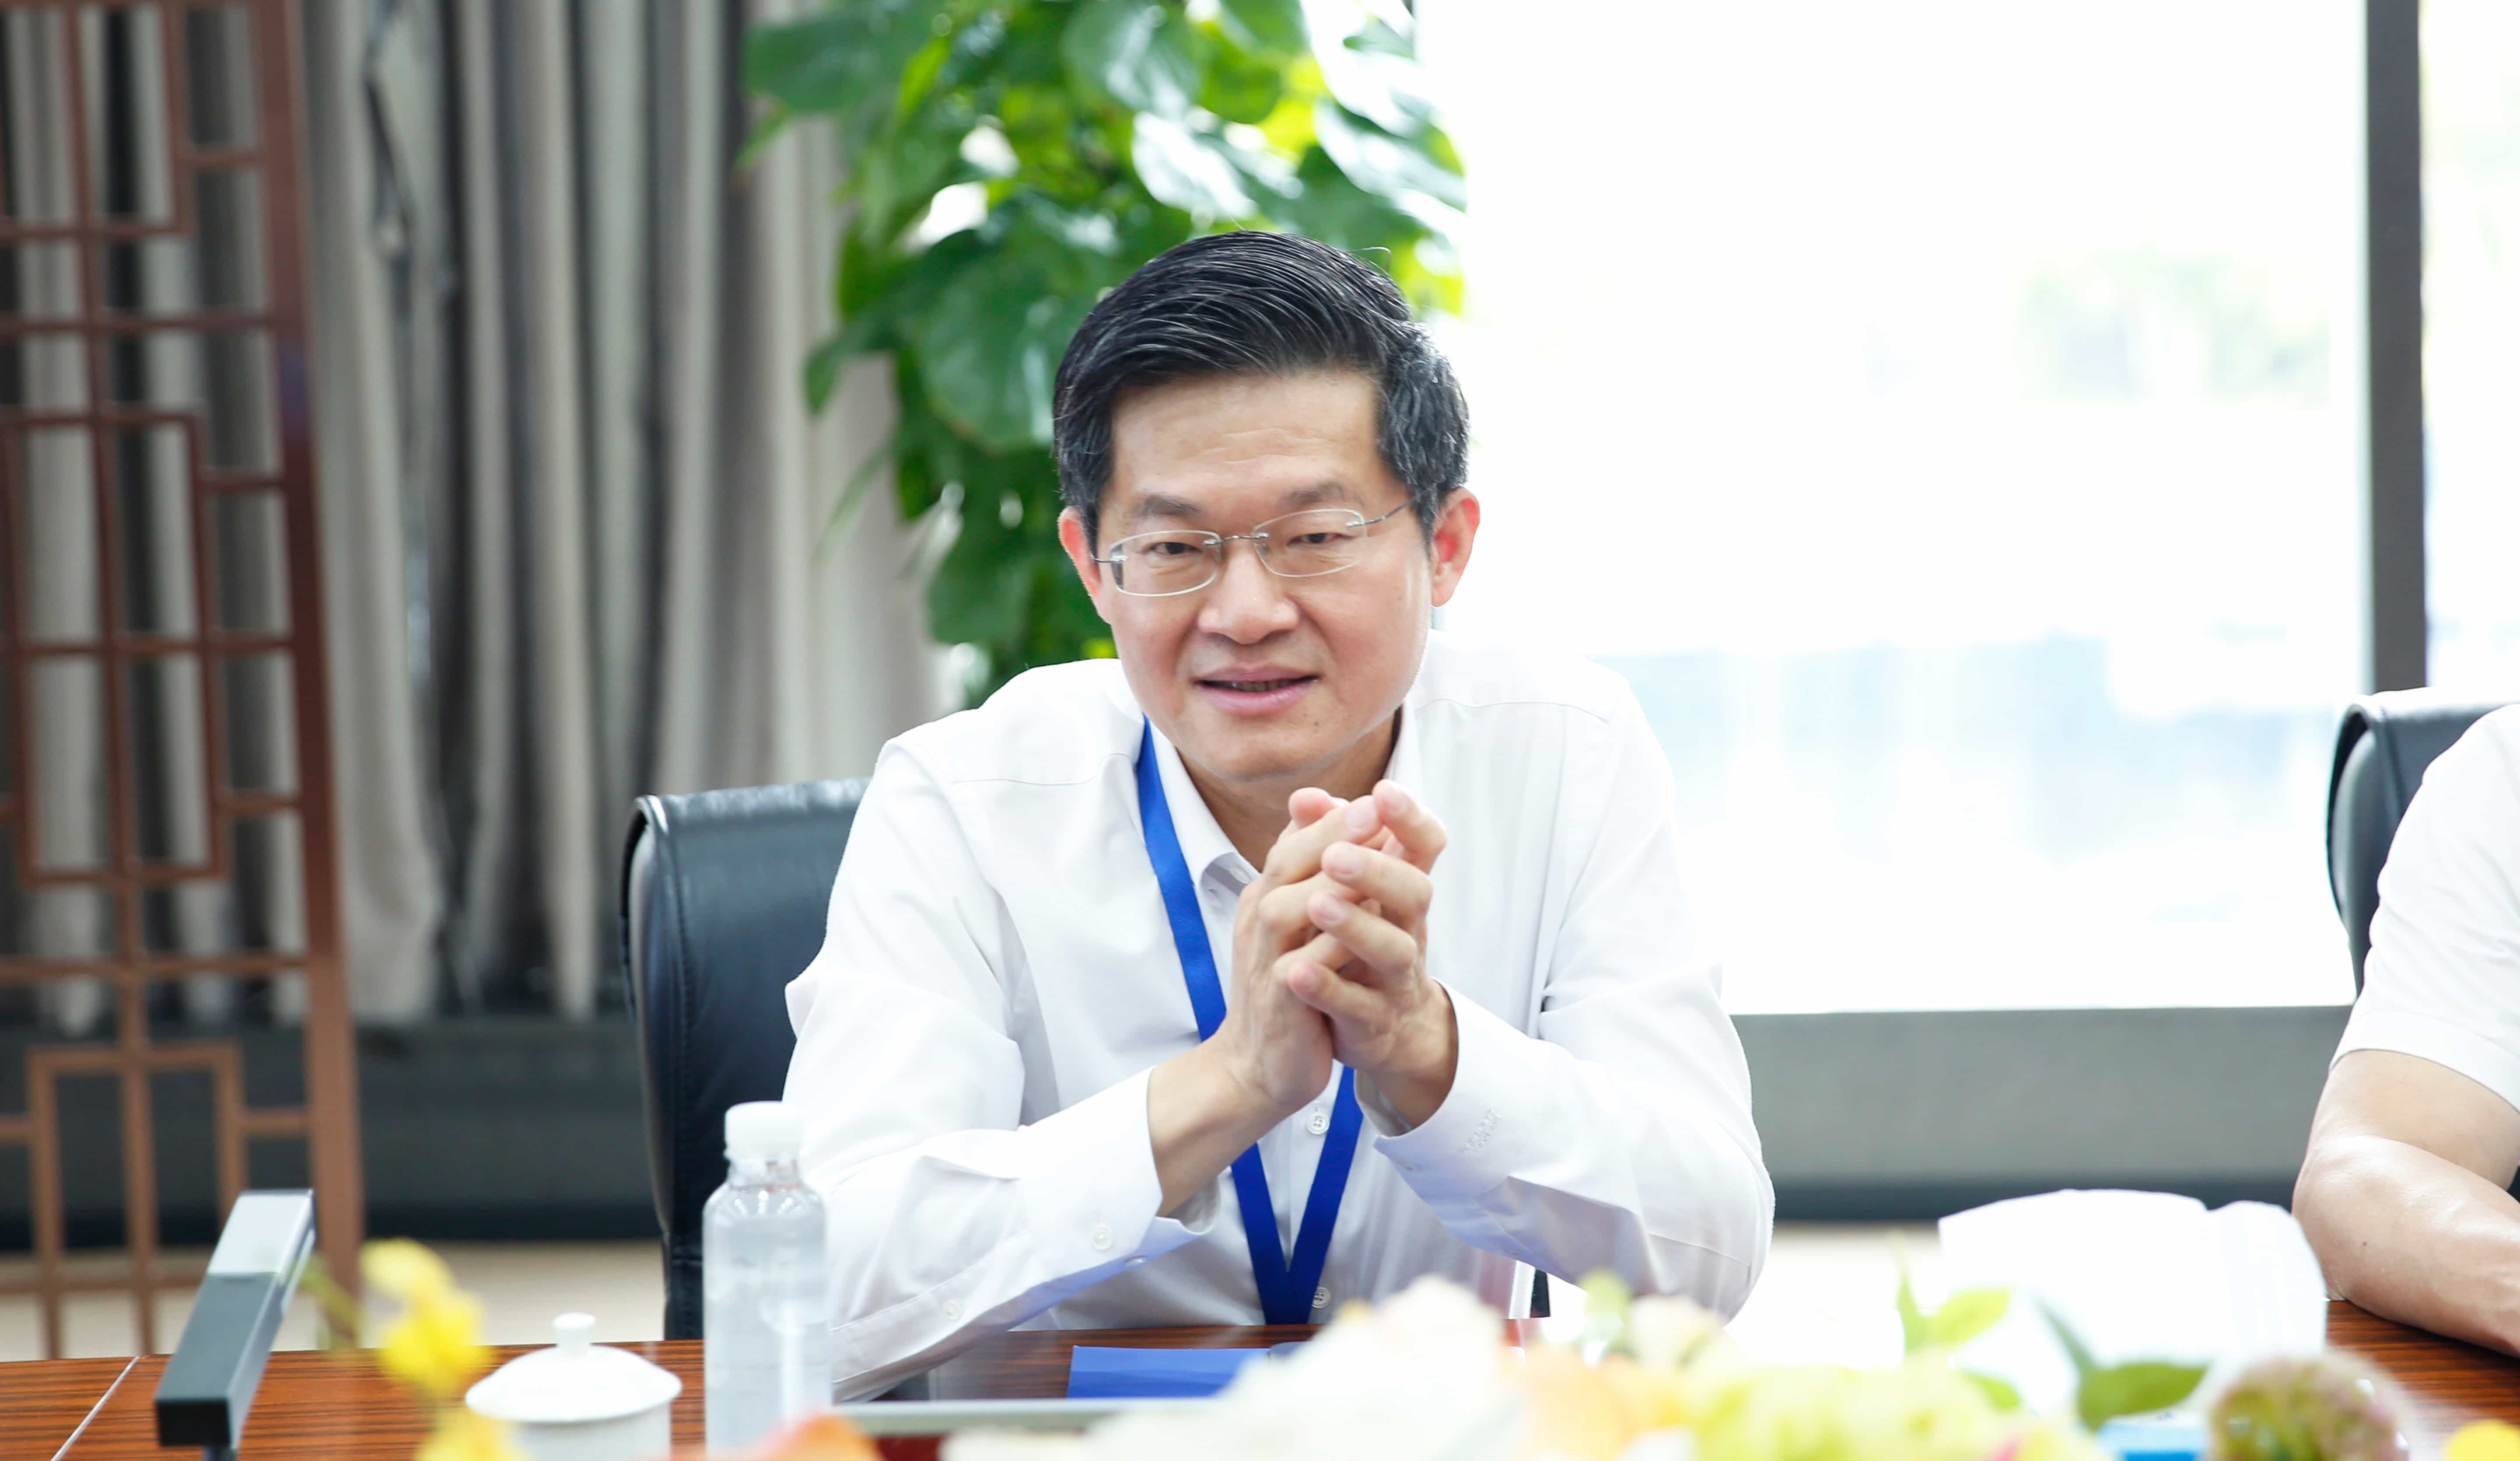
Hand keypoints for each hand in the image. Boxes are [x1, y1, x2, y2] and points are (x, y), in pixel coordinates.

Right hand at [1202, 790, 1371, 1116]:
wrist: (1257, 1065)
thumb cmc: (1289, 989)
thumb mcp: (1303, 928)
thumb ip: (1320, 879)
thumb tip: (1345, 827)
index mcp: (1268, 896)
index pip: (1293, 843)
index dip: (1333, 819)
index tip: (1377, 796)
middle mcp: (1260, 920)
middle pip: (1286, 864)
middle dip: (1330, 835)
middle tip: (1374, 811)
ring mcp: (1264, 959)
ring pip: (1285, 910)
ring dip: (1327, 885)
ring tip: (1368, 863)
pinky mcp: (1278, 1003)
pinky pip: (1296, 972)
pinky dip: (1325, 954)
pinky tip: (1358, 940)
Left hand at [1285, 781, 1457, 1126]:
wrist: (1384, 1030)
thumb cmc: (1363, 945)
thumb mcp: (1349, 892)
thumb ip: (1327, 843)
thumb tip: (1305, 797)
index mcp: (1402, 891)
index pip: (1424, 846)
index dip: (1412, 819)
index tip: (1384, 792)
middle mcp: (1408, 929)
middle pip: (1414, 893)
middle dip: (1378, 870)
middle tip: (1337, 855)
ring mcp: (1395, 978)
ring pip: (1393, 950)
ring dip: (1356, 926)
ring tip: (1319, 904)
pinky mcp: (1373, 1021)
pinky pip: (1355, 1006)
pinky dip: (1327, 988)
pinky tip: (1295, 971)